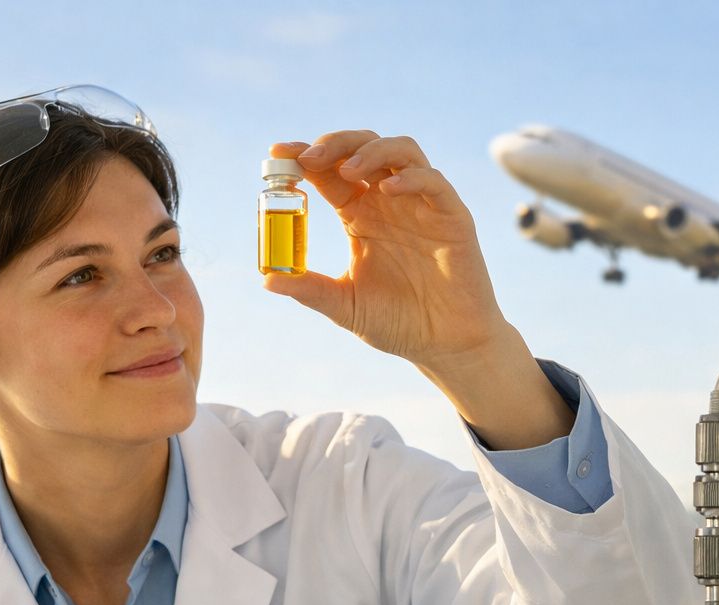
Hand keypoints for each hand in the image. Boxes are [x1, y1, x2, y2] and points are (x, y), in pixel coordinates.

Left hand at [261, 132, 517, 373]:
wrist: (445, 346)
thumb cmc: (398, 324)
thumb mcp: (345, 305)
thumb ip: (311, 289)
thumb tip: (266, 279)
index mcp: (360, 216)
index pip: (330, 172)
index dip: (306, 157)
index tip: (279, 154)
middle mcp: (389, 202)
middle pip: (362, 148)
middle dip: (334, 144)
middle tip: (308, 158)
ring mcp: (421, 205)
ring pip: (400, 151)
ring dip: (370, 151)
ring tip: (346, 169)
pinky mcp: (452, 216)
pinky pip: (433, 182)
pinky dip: (411, 178)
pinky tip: (388, 190)